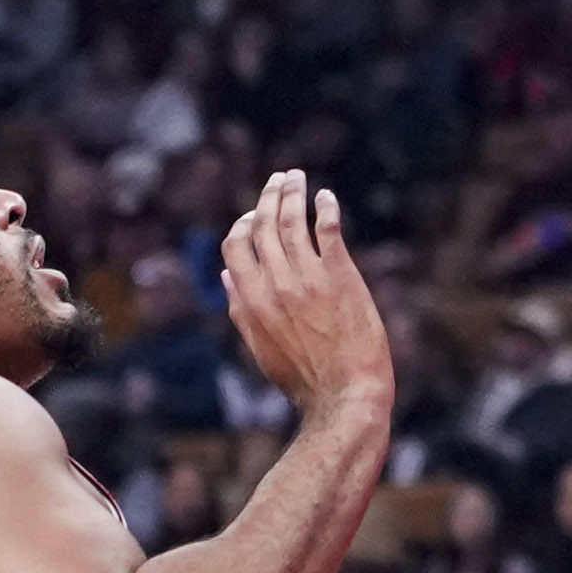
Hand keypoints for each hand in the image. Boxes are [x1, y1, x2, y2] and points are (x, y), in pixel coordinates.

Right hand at [214, 168, 392, 424]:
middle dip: (269, 197)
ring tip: (295, 177)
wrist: (345, 395)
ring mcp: (308, 277)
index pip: (236, 247)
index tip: (254, 214)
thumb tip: (225, 275)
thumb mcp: (261, 346)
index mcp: (251, 301)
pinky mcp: (340, 276)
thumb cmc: (303, 378)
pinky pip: (328, 229)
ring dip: (292, 193)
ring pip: (293, 221)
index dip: (243, 225)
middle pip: (264, 226)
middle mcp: (275, 284)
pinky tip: (325, 196)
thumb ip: (241, 309)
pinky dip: (324, 207)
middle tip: (278, 179)